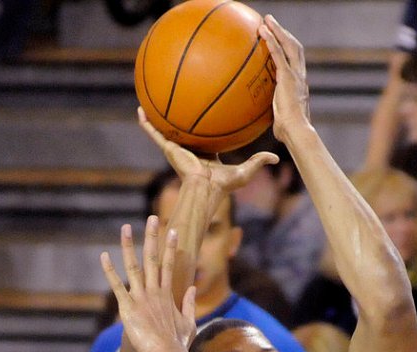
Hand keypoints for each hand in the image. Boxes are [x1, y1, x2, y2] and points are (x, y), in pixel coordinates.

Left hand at [101, 217, 196, 351]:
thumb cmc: (179, 344)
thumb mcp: (190, 323)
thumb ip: (190, 304)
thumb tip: (194, 288)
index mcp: (168, 295)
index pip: (170, 265)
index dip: (171, 247)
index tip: (172, 231)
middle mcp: (155, 292)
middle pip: (153, 259)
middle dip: (152, 237)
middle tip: (152, 217)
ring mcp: (141, 298)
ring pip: (134, 267)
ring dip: (129, 246)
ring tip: (126, 228)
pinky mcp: (128, 308)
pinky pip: (117, 286)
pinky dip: (110, 271)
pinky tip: (104, 256)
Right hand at [138, 107, 278, 198]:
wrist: (205, 189)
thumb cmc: (224, 185)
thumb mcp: (245, 170)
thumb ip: (259, 161)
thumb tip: (276, 157)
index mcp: (205, 153)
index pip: (205, 137)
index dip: (205, 125)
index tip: (204, 112)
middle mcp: (189, 149)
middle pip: (184, 128)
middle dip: (180, 115)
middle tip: (178, 97)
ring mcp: (177, 149)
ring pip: (165, 128)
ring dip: (157, 115)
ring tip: (149, 98)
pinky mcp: (168, 149)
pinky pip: (154, 133)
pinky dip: (146, 123)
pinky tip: (139, 109)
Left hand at [259, 15, 310, 141]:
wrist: (297, 132)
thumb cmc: (289, 133)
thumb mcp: (281, 121)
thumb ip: (277, 116)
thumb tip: (272, 125)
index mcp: (299, 85)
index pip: (295, 61)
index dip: (288, 47)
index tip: (279, 38)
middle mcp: (300, 76)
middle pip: (295, 47)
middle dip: (283, 32)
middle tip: (271, 22)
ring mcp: (295, 75)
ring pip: (289, 45)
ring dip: (278, 30)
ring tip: (267, 20)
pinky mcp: (288, 77)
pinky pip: (278, 54)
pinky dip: (271, 40)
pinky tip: (263, 31)